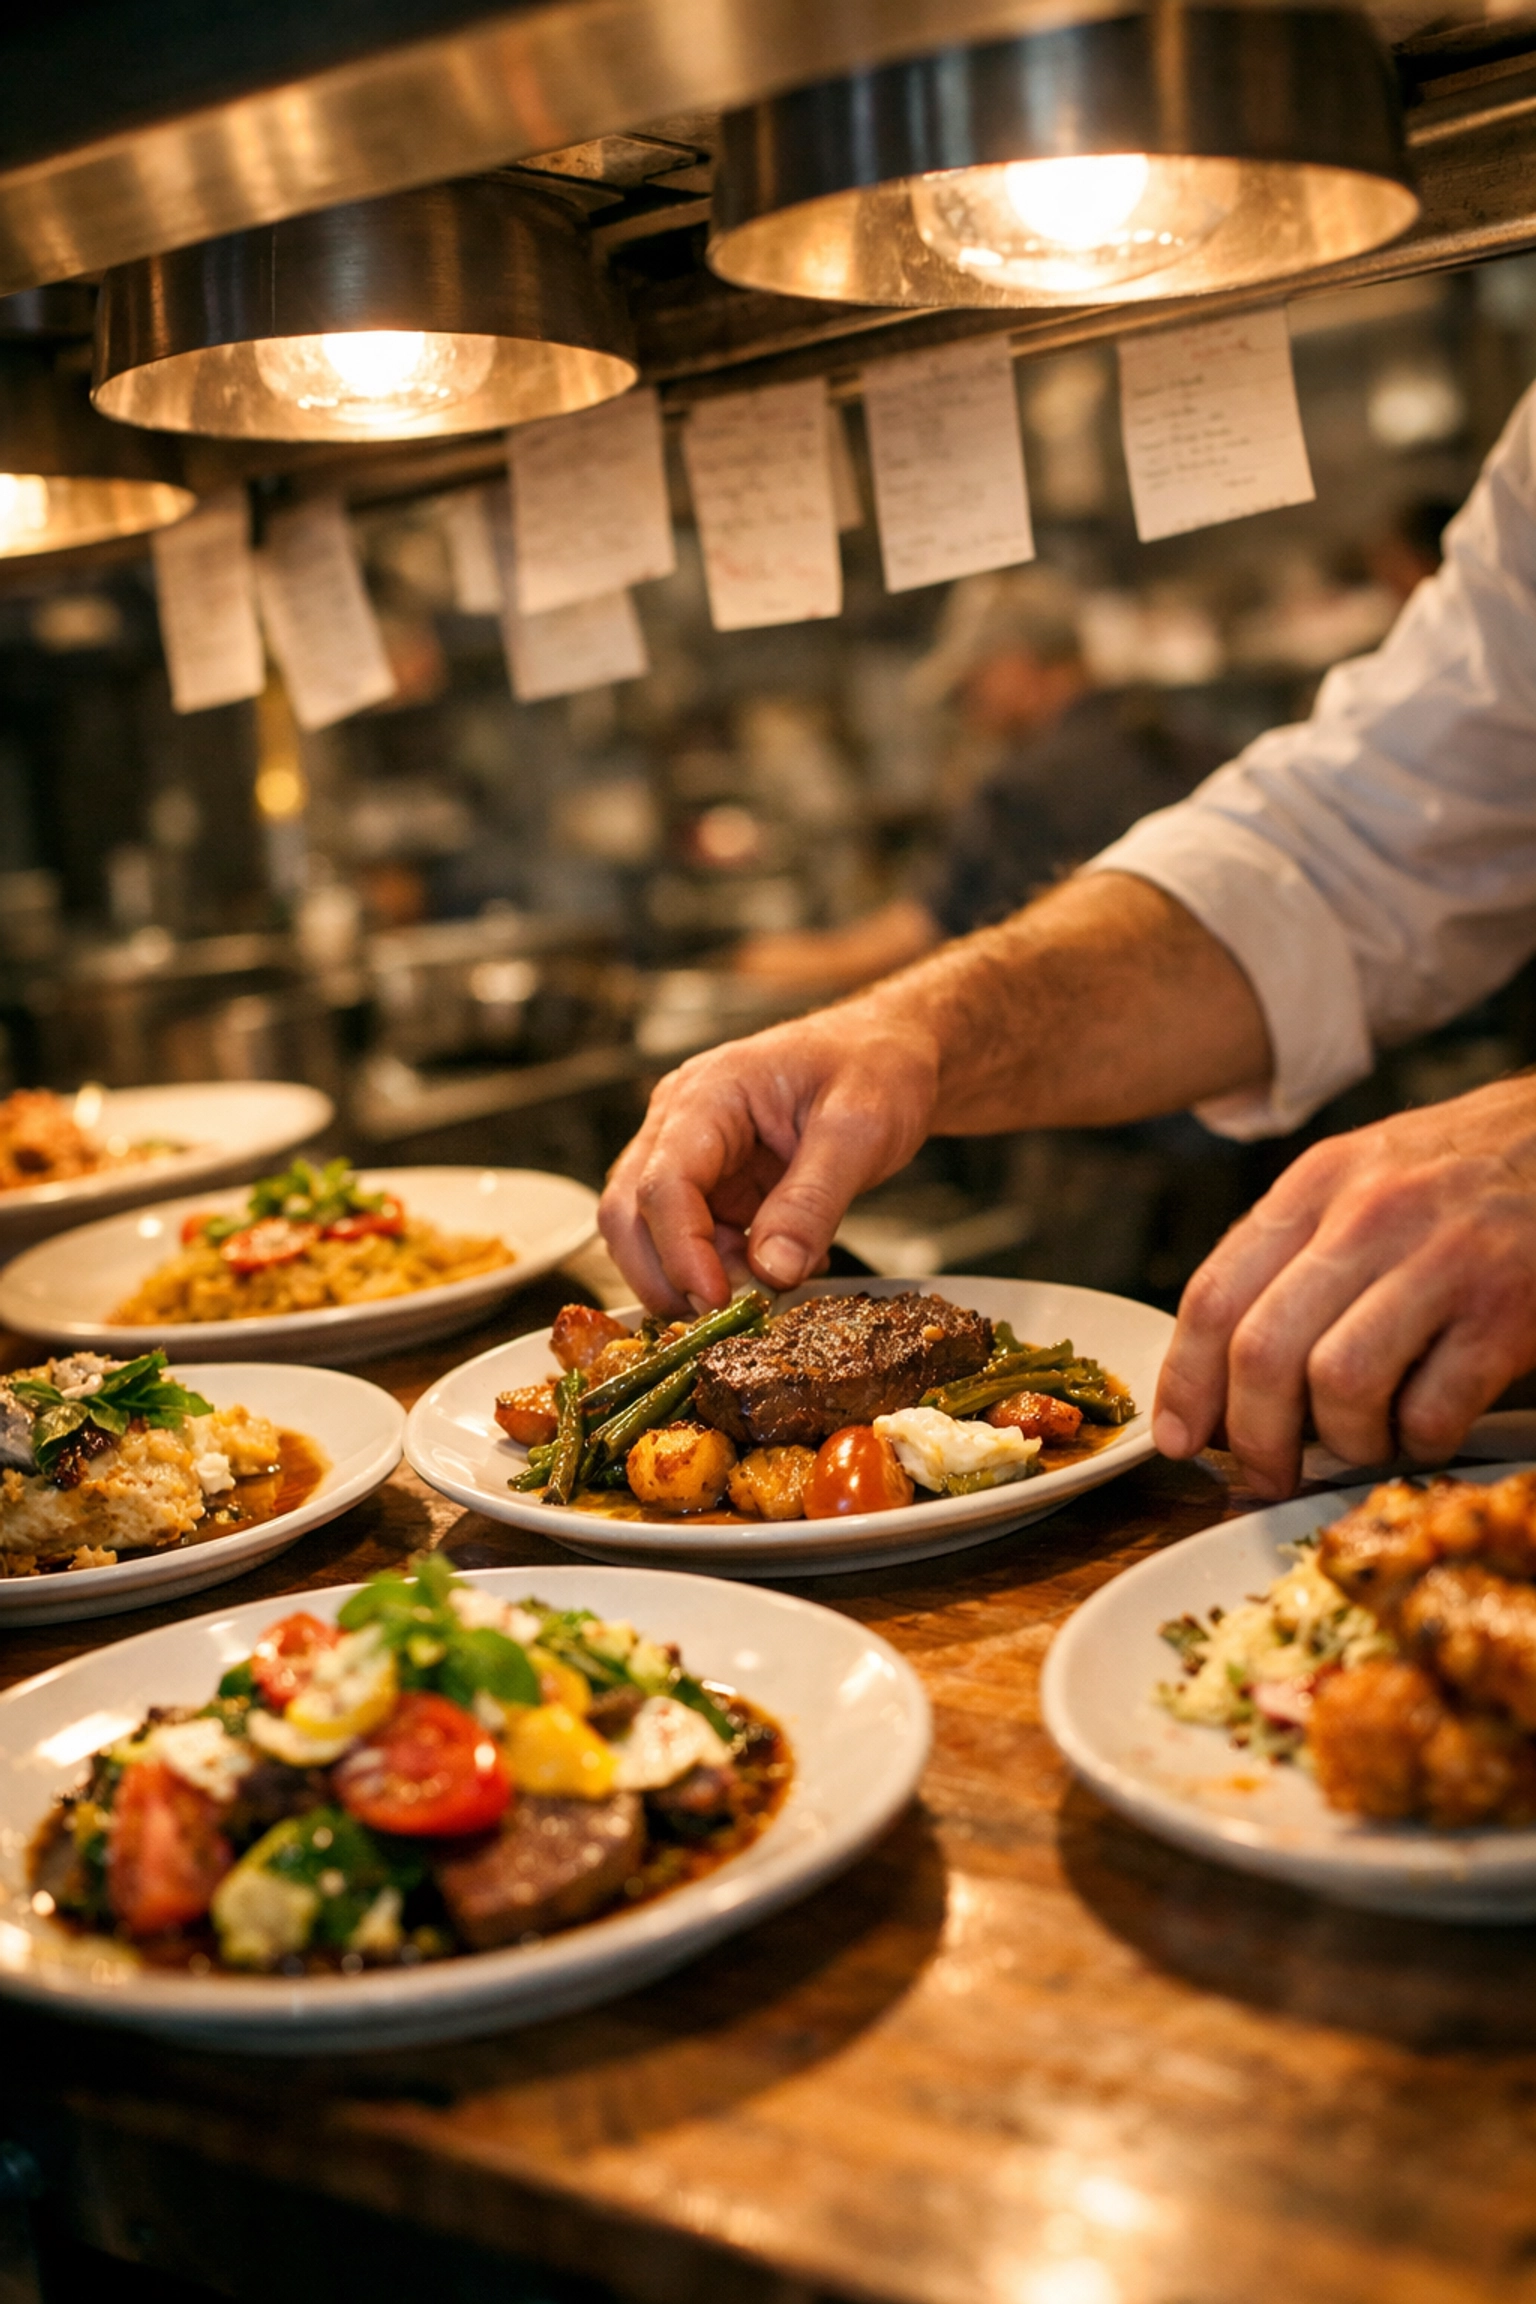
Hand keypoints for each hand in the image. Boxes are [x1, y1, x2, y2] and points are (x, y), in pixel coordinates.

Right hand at [599, 1007, 939, 1313]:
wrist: (894, 1052)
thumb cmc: (876, 1067)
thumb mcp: (859, 1130)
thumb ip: (813, 1202)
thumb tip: (772, 1272)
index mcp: (708, 1094)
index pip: (663, 1181)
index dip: (680, 1251)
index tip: (715, 1302)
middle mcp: (680, 1123)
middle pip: (628, 1213)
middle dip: (664, 1275)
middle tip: (719, 1322)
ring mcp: (693, 1157)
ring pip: (650, 1234)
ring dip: (692, 1277)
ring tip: (761, 1291)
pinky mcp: (714, 1187)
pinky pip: (694, 1241)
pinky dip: (722, 1271)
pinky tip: (774, 1270)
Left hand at [1154, 1075, 1535, 1496]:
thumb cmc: (1459, 1175)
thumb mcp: (1360, 1180)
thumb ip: (1291, 1253)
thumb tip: (1218, 1368)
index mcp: (1317, 1184)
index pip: (1215, 1295)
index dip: (1185, 1383)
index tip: (1179, 1439)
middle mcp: (1370, 1216)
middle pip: (1264, 1351)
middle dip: (1253, 1436)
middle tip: (1267, 1474)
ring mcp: (1441, 1262)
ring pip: (1339, 1384)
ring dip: (1342, 1441)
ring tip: (1362, 1444)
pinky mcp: (1507, 1312)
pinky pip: (1431, 1409)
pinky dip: (1416, 1442)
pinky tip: (1424, 1429)